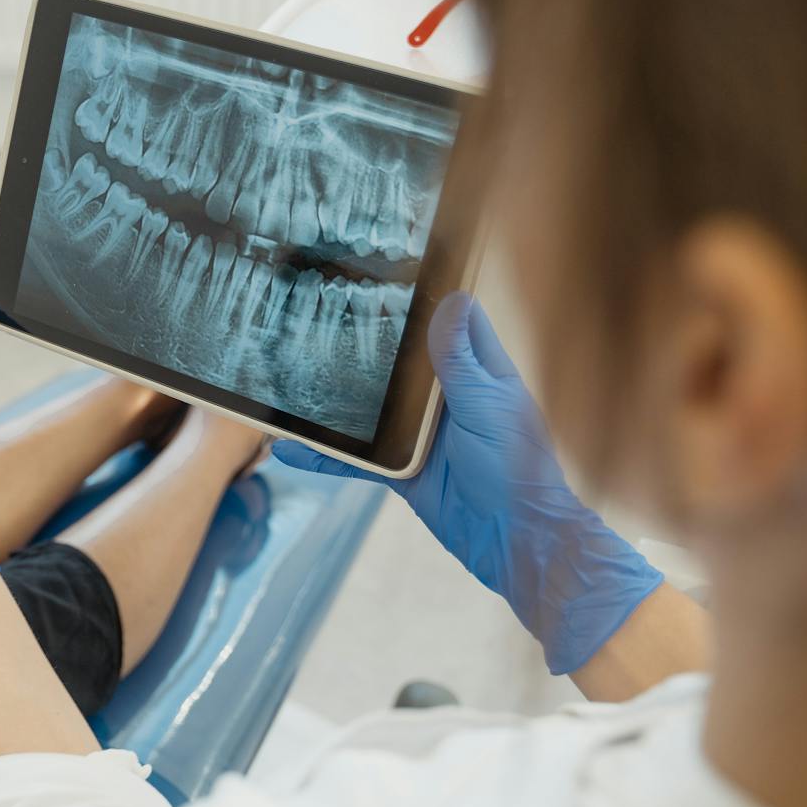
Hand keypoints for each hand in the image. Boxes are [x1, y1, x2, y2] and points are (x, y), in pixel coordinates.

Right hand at [274, 293, 661, 673]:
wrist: (514, 538)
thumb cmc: (516, 467)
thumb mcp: (486, 403)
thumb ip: (461, 358)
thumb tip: (452, 300)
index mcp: (479, 373)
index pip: (456, 322)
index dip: (433, 296)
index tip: (397, 268)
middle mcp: (449, 399)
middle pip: (405, 362)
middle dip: (372, 342)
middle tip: (325, 310)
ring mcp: (424, 436)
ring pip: (375, 409)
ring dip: (342, 400)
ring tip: (297, 373)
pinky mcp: (403, 470)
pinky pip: (359, 460)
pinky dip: (327, 457)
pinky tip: (291, 448)